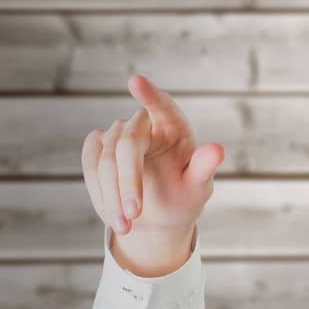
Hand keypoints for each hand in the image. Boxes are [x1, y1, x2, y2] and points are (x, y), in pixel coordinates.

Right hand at [80, 72, 224, 238]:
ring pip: (105, 159)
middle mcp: (144, 125)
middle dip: (128, 181)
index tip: (135, 82)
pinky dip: (100, 192)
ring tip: (125, 226)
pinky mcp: (98, 147)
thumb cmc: (184, 198)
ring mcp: (118, 134)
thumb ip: (204, 168)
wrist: (157, 216)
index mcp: (174, 127)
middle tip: (135, 213)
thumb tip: (217, 150)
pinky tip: (113, 215)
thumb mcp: (198, 188)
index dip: (150, 95)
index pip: (163, 106)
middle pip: (128, 144)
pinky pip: (91, 164)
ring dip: (112, 196)